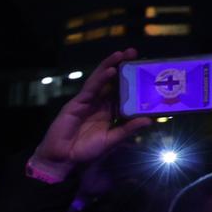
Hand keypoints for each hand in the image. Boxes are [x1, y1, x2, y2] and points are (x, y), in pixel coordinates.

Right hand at [29, 48, 145, 178]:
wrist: (62, 159)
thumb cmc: (85, 152)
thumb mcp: (112, 140)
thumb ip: (128, 129)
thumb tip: (149, 120)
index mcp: (108, 112)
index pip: (121, 92)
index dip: (131, 80)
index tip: (144, 69)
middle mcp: (98, 104)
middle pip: (111, 82)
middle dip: (122, 67)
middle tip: (134, 53)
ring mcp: (87, 102)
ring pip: (100, 80)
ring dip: (111, 66)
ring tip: (122, 54)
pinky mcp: (76, 103)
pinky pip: (91, 88)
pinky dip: (100, 79)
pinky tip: (111, 70)